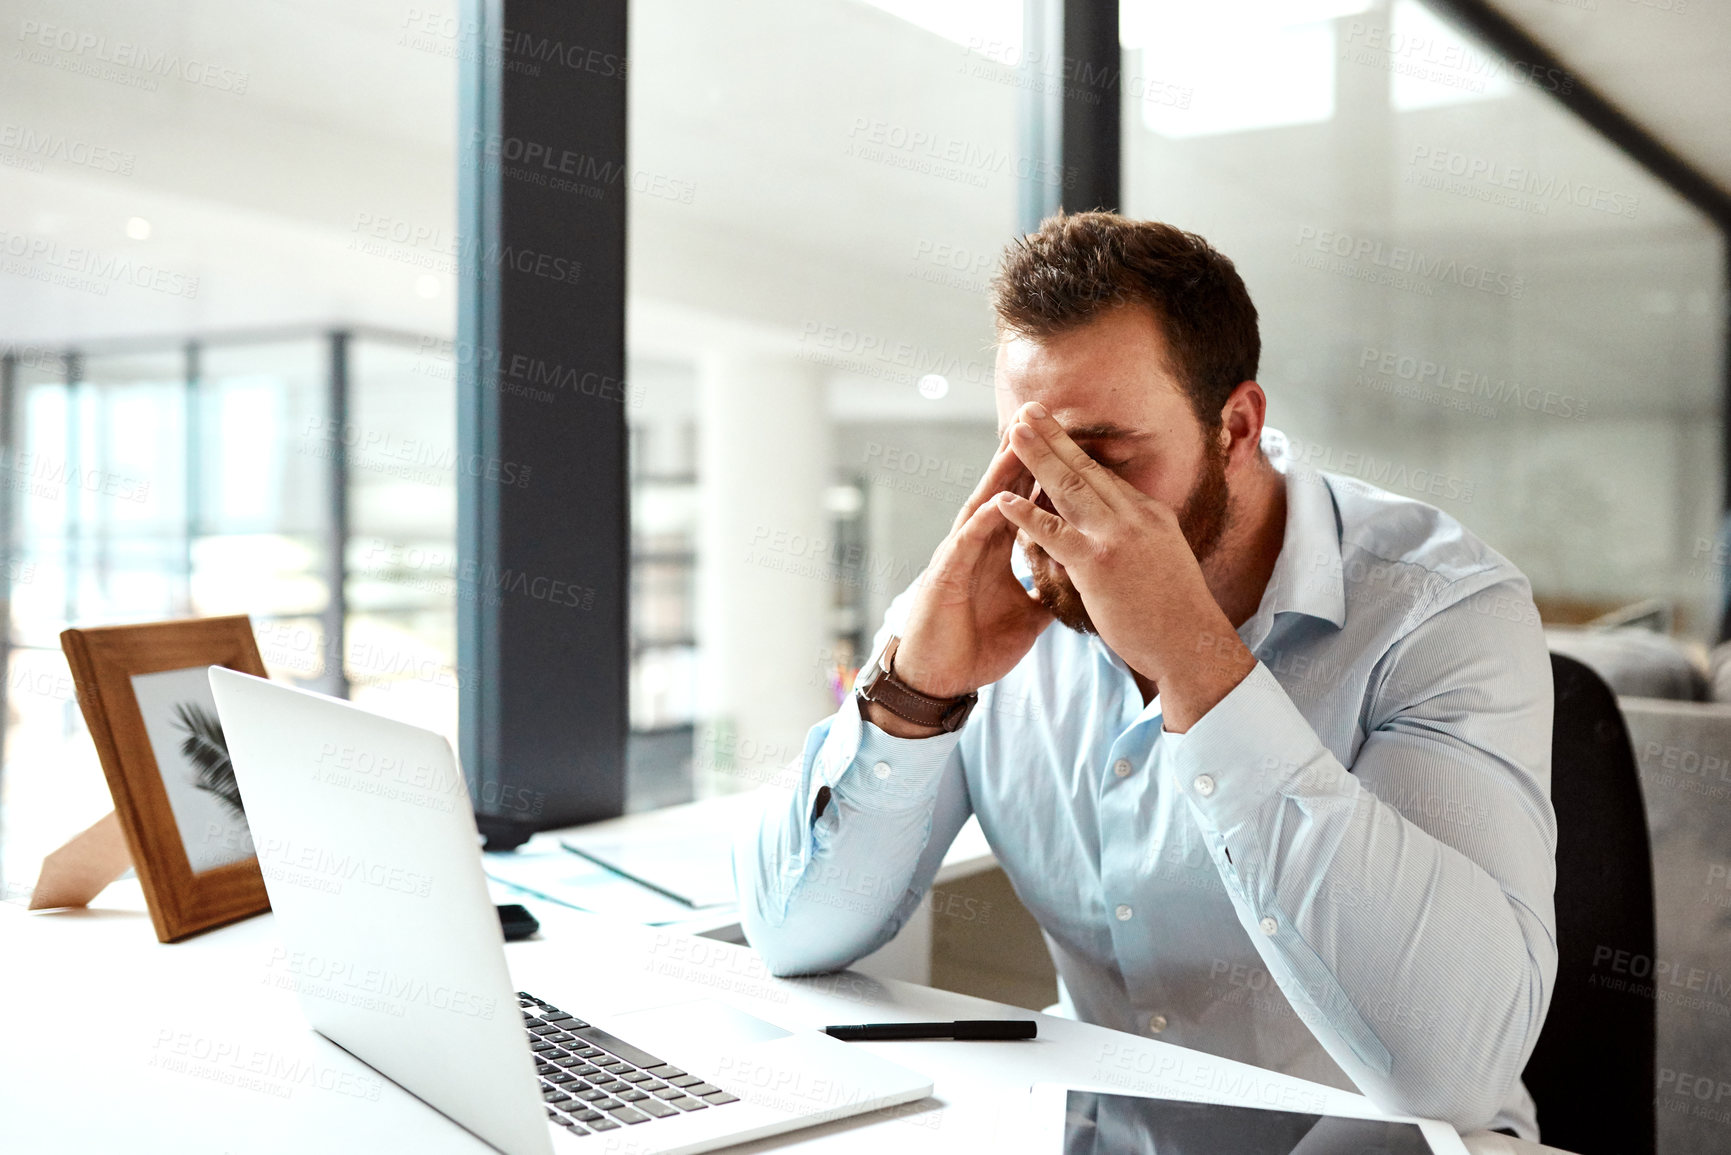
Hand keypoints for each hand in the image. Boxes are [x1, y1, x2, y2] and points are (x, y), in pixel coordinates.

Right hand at [867, 430, 1052, 736]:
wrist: (941, 680)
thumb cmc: (976, 646)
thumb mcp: (1027, 617)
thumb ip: (1049, 592)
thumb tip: (1080, 582)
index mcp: (996, 549)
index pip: (1025, 500)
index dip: (1045, 471)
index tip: (1071, 441)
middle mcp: (976, 544)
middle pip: (1003, 489)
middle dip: (1022, 454)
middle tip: (1042, 414)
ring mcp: (959, 556)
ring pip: (982, 505)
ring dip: (999, 474)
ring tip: (1018, 440)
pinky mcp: (944, 577)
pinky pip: (965, 543)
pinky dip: (983, 521)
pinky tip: (999, 501)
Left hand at [993, 403, 1254, 730]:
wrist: (1193, 644)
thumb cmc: (1177, 614)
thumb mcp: (1165, 560)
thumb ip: (1141, 539)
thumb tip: (1123, 531)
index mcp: (1151, 514)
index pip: (1106, 476)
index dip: (1075, 452)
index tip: (1054, 430)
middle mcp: (1134, 517)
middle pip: (1085, 467)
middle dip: (1053, 436)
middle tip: (1028, 410)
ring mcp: (1116, 537)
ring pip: (1068, 486)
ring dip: (1036, 456)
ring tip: (1011, 432)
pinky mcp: (1097, 563)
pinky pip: (1053, 533)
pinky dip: (1025, 513)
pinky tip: (1002, 499)